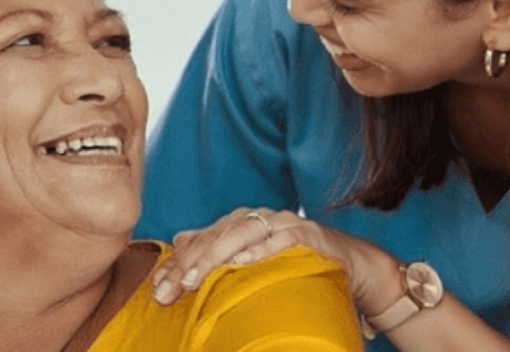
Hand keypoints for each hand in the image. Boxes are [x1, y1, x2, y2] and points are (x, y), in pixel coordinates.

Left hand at [147, 207, 403, 313]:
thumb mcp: (253, 258)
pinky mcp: (307, 234)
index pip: (202, 239)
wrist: (351, 264)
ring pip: (241, 236)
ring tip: (194, 280)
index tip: (158, 289)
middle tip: (170, 290)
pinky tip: (241, 264)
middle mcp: (259, 218)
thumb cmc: (297, 264)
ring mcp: (283, 224)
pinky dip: (260, 252)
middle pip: (216, 237)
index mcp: (241, 222)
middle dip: (190, 264)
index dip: (178, 263)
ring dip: (216, 257)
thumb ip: (218, 248)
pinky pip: (280, 242)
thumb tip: (180, 239)